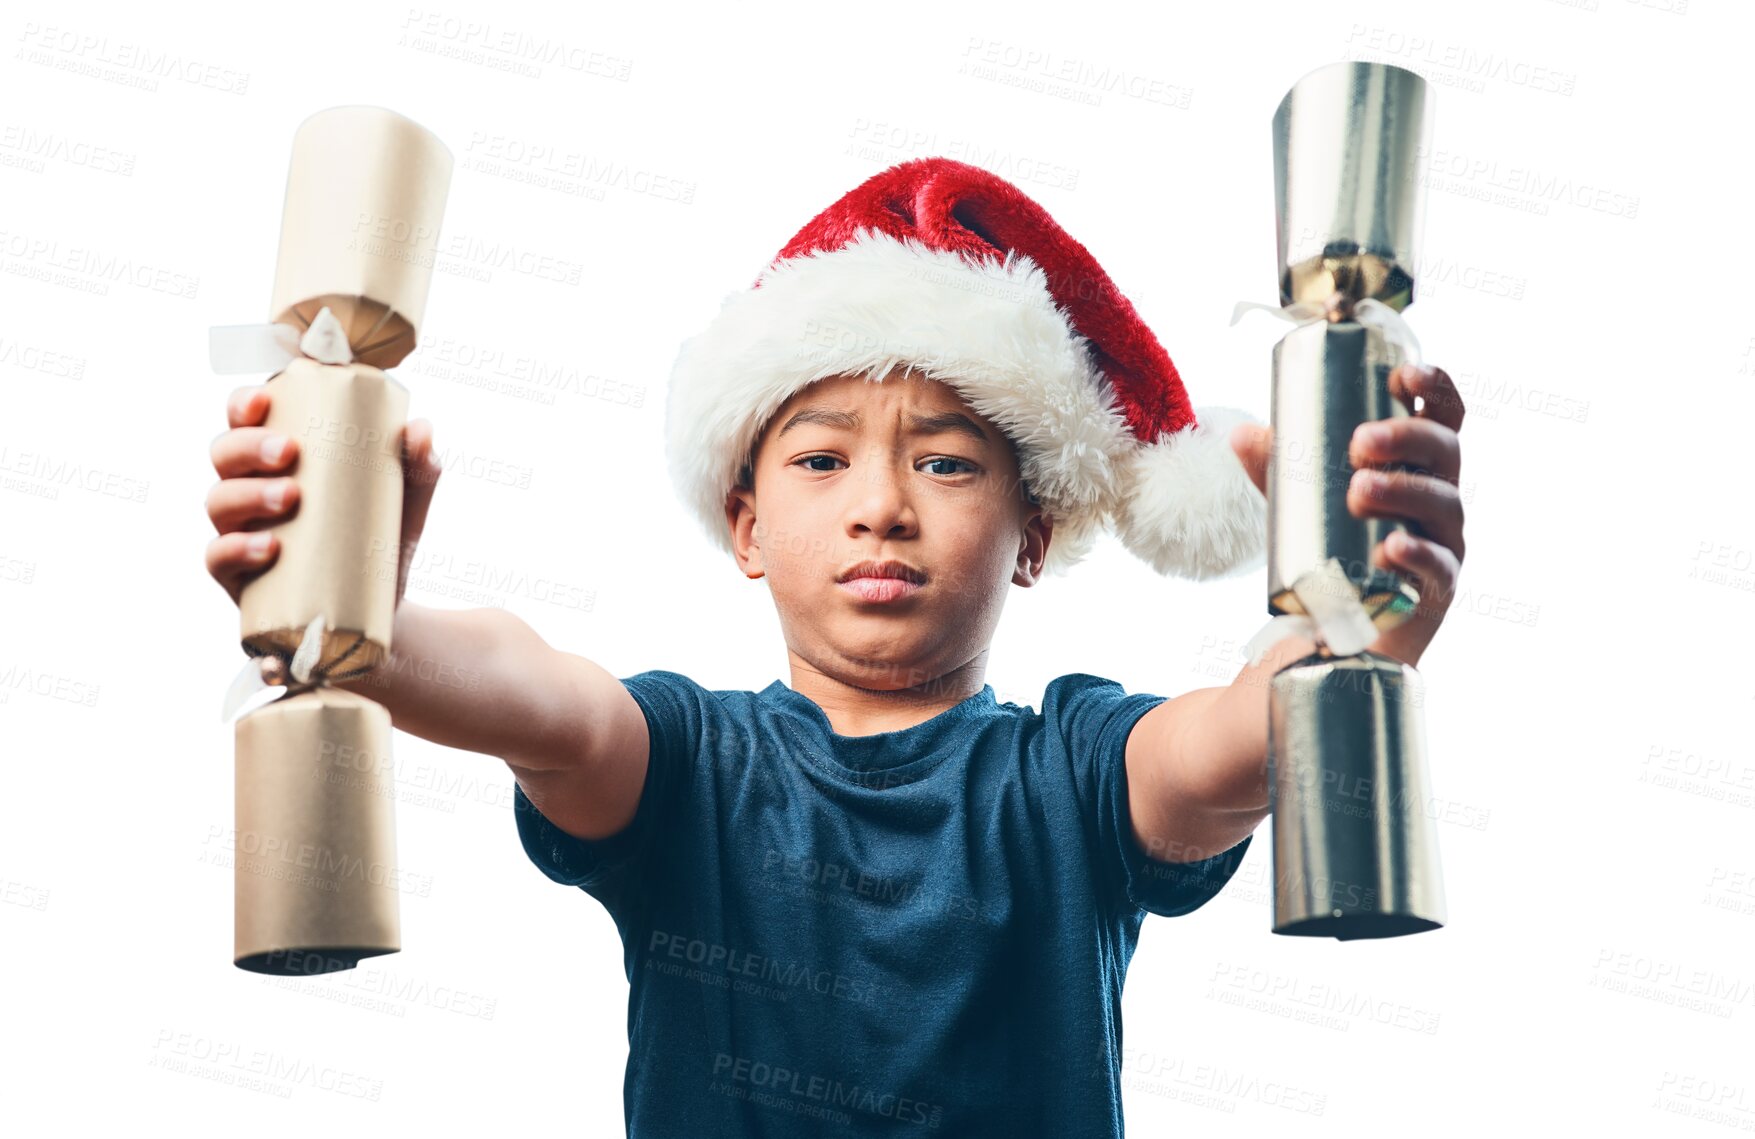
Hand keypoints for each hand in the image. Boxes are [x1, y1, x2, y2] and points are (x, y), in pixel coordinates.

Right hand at [205, 383, 442, 608]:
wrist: (384, 606)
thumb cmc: (382, 536)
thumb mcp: (405, 498)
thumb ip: (417, 464)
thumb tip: (420, 428)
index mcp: (277, 458)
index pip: (244, 419)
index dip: (243, 404)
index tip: (265, 400)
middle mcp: (248, 488)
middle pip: (225, 454)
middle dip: (250, 446)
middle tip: (289, 452)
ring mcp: (239, 531)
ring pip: (219, 501)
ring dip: (248, 493)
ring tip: (290, 497)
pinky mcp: (239, 576)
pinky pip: (218, 558)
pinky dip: (236, 549)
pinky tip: (268, 547)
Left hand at [1228, 362, 1466, 667]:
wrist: (1341, 627)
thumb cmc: (1335, 548)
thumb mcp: (1304, 502)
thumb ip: (1277, 468)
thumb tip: (1239, 434)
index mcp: (1418, 465)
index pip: (1442, 416)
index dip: (1434, 387)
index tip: (1404, 374)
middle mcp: (1441, 496)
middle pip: (1444, 453)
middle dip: (1406, 438)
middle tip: (1359, 442)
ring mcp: (1445, 541)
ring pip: (1441, 505)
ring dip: (1403, 491)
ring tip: (1358, 489)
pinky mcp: (1437, 588)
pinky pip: (1438, 567)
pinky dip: (1416, 554)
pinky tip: (1392, 546)